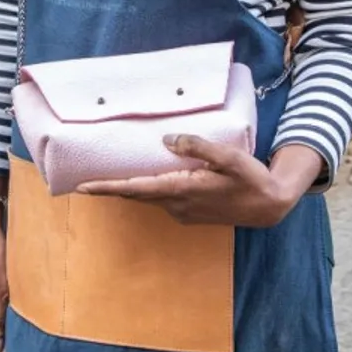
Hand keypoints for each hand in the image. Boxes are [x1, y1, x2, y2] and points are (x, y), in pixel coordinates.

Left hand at [75, 136, 322, 227]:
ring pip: (148, 197)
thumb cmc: (251, 179)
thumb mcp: (229, 157)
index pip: (136, 189)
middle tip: (85, 180)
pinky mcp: (190, 212)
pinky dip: (148, 190)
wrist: (269, 206)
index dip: (108, 188)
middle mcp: (177, 205)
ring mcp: (183, 211)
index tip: (83, 187)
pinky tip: (146, 178)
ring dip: (129, 188)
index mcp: (182, 190)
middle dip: (110, 188)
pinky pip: (161, 199)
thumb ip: (198, 146)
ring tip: (110, 174)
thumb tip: (167, 139)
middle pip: (135, 195)